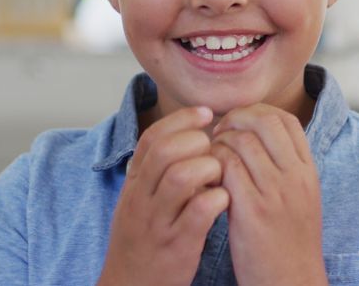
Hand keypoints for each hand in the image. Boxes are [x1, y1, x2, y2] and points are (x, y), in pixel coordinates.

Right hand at [98, 106, 228, 285]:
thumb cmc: (145, 239)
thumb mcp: (141, 199)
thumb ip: (160, 170)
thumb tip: (191, 134)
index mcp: (134, 183)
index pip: (152, 138)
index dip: (180, 119)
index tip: (205, 113)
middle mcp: (141, 199)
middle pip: (166, 152)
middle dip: (196, 142)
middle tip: (214, 149)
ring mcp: (158, 222)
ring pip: (181, 177)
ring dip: (209, 168)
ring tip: (219, 176)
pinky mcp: (177, 245)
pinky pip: (199, 212)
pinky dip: (217, 199)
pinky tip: (223, 201)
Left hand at [211, 104, 326, 285]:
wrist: (292, 281)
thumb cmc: (289, 243)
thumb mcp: (300, 199)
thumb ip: (285, 169)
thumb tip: (259, 139)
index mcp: (308, 172)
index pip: (287, 121)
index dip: (259, 113)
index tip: (240, 124)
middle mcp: (295, 177)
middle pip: (265, 122)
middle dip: (236, 119)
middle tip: (220, 133)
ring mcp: (274, 192)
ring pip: (242, 141)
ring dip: (220, 142)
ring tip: (211, 156)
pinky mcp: (252, 210)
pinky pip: (226, 168)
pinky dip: (212, 164)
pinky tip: (207, 175)